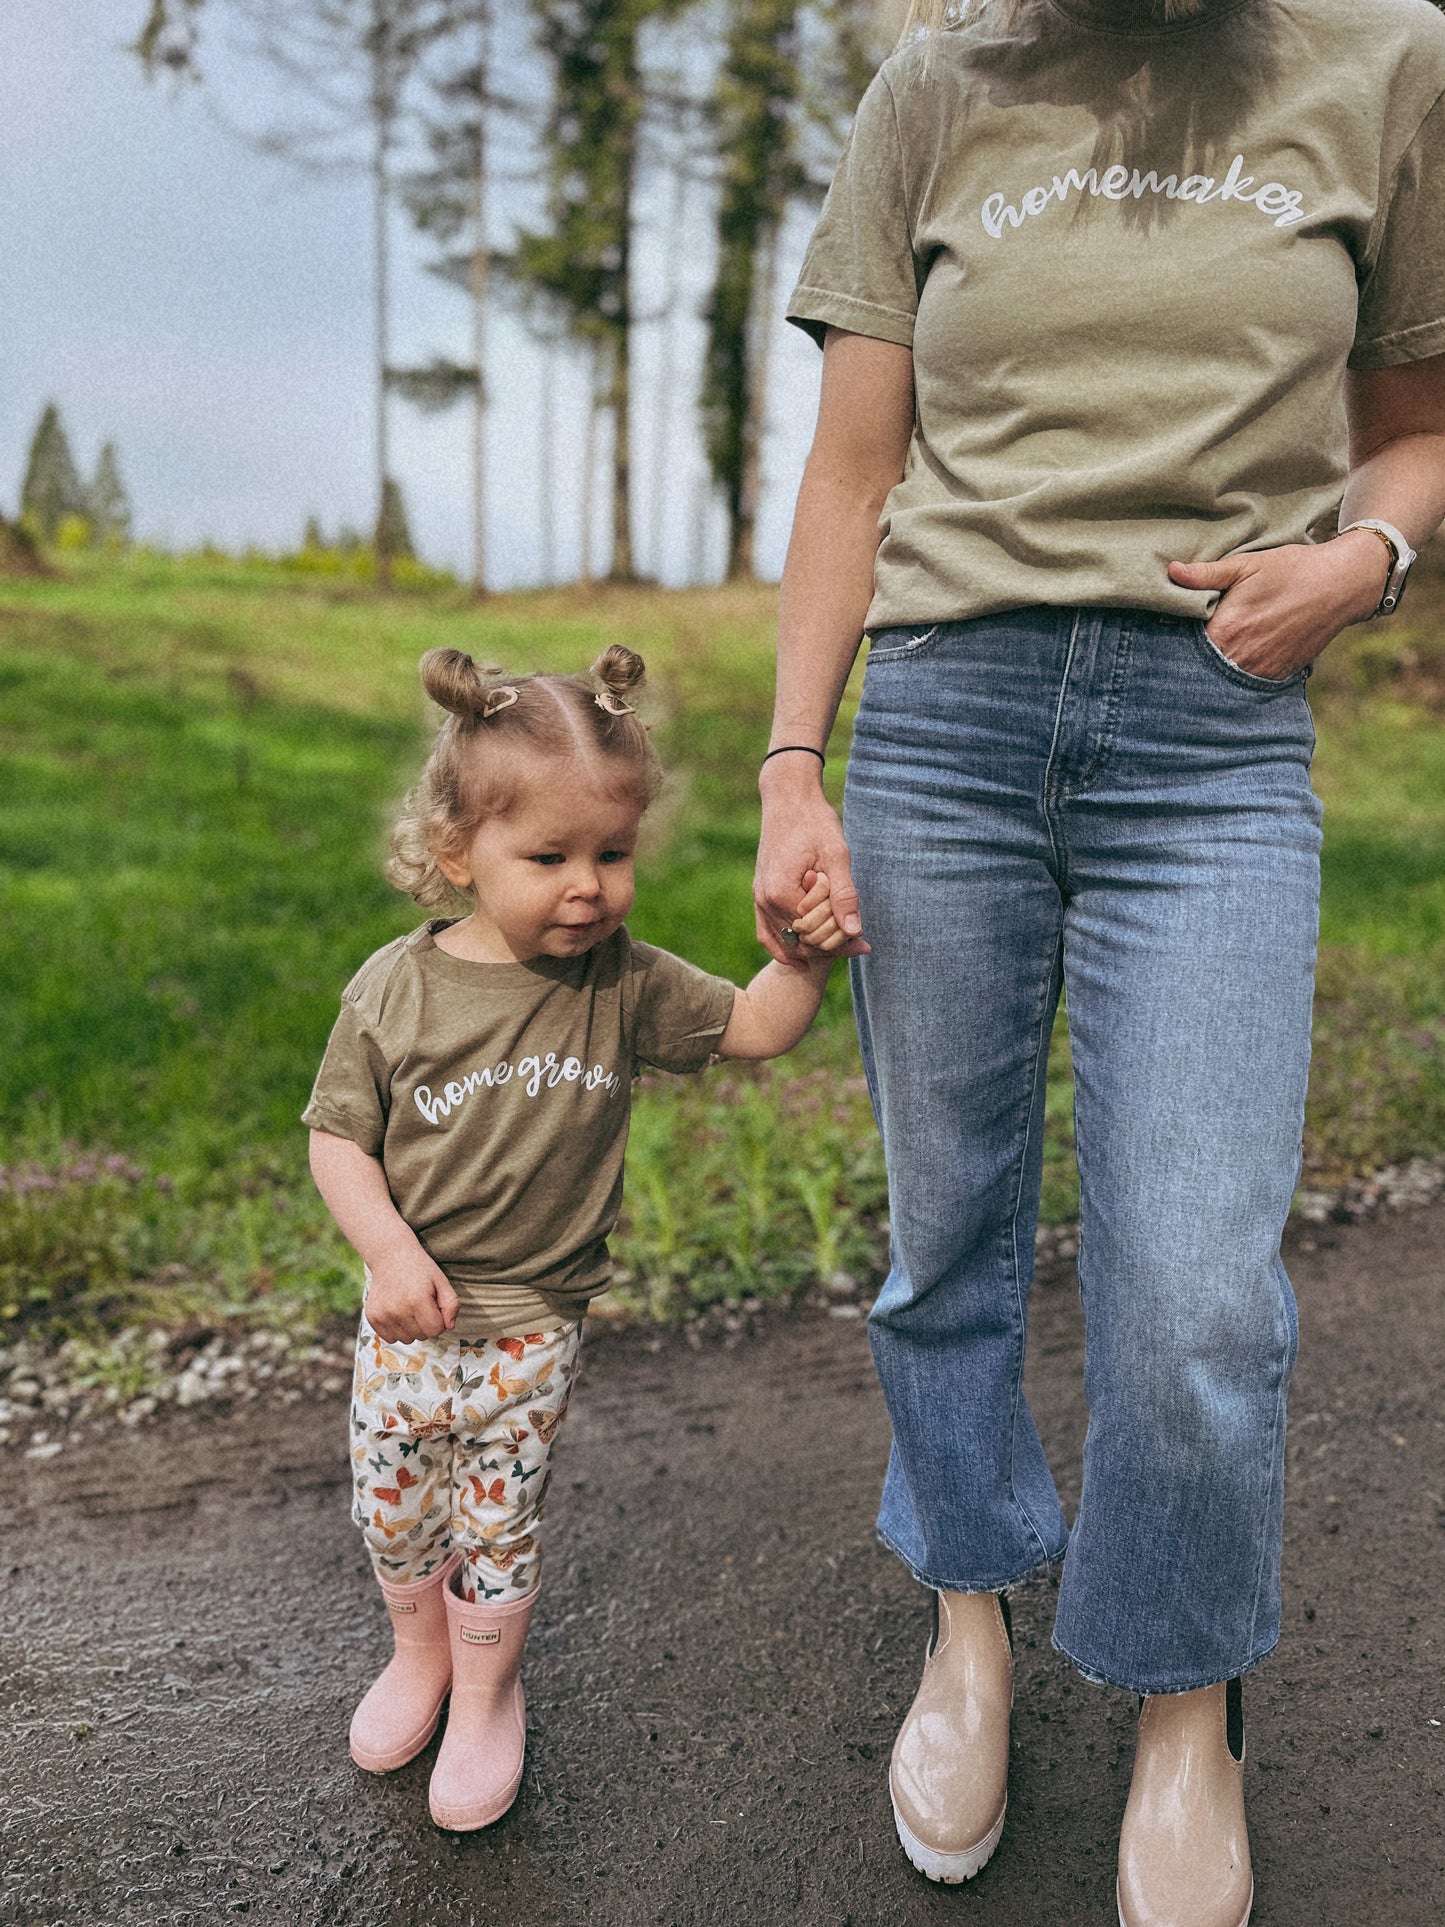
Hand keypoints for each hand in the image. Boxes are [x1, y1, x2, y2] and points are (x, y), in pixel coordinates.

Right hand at [364, 1242, 459, 1343]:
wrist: (390, 1256)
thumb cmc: (420, 1269)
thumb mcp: (441, 1281)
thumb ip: (451, 1305)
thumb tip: (449, 1327)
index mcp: (417, 1301)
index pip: (436, 1330)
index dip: (439, 1321)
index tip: (434, 1307)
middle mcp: (398, 1310)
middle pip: (421, 1336)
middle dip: (426, 1324)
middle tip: (421, 1304)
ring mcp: (383, 1315)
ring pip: (406, 1339)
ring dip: (411, 1328)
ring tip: (409, 1307)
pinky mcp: (372, 1317)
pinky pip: (390, 1338)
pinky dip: (396, 1330)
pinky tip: (397, 1312)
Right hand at [755, 765, 866, 963]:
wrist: (789, 798)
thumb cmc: (815, 822)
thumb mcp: (837, 855)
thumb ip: (845, 895)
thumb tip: (855, 931)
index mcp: (782, 893)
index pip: (815, 935)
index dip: (842, 941)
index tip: (865, 941)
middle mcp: (765, 900)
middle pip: (801, 943)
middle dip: (830, 944)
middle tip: (860, 943)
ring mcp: (759, 898)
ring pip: (785, 942)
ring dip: (812, 946)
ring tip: (842, 946)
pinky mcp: (760, 894)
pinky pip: (766, 932)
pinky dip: (784, 947)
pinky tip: (803, 957)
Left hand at [1168, 532, 1389, 680]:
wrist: (1342, 584)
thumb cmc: (1292, 570)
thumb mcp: (1247, 564)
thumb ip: (1207, 574)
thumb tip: (1172, 571)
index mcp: (1227, 630)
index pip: (1183, 649)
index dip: (1173, 644)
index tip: (1166, 638)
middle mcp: (1242, 657)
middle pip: (1202, 669)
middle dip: (1191, 663)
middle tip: (1179, 657)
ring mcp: (1262, 671)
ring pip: (1225, 681)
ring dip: (1216, 672)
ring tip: (1211, 658)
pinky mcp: (1280, 676)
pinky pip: (1249, 684)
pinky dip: (1239, 677)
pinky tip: (1237, 664)